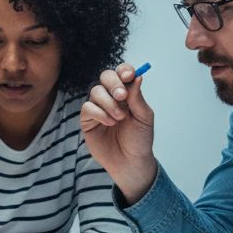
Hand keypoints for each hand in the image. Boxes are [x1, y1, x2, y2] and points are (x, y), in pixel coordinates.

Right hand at [80, 63, 157, 203]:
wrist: (130, 162)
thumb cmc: (139, 140)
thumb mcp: (144, 117)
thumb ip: (138, 97)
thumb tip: (137, 76)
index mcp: (127, 93)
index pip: (122, 73)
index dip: (124, 70)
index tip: (129, 75)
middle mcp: (111, 97)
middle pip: (105, 77)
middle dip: (114, 84)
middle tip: (122, 96)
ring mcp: (98, 107)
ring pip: (96, 91)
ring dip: (109, 103)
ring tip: (119, 118)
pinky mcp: (87, 120)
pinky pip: (87, 107)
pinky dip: (99, 113)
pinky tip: (109, 123)